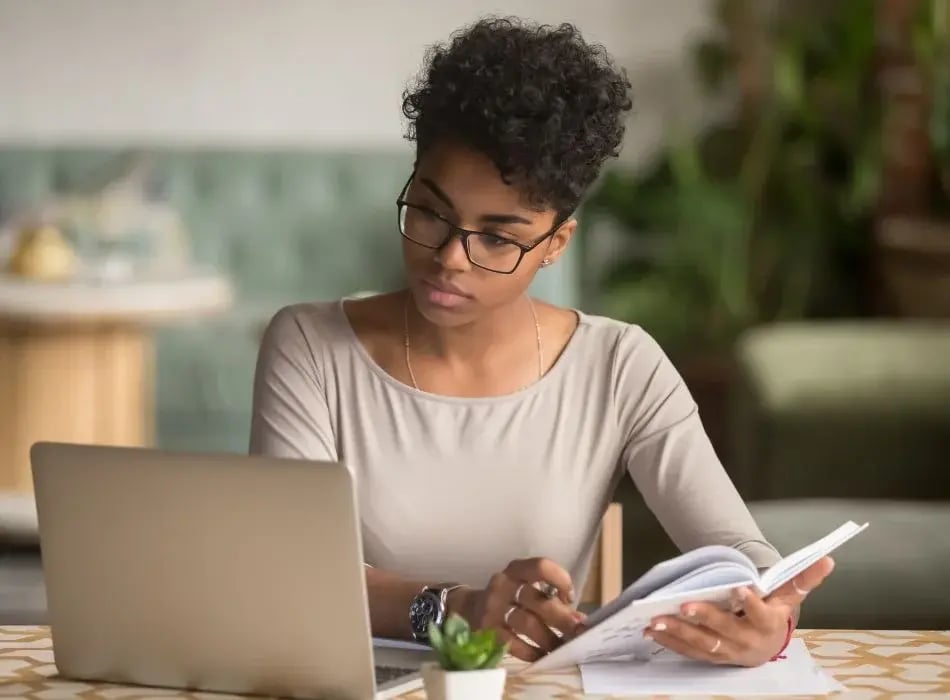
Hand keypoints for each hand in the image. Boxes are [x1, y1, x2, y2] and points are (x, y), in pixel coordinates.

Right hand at [451, 558, 586, 661]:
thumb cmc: (509, 598)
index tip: (569, 598)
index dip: (560, 580)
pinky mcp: (487, 630)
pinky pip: (513, 643)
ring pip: (527, 624)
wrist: (468, 608)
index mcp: (516, 570)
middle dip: (562, 618)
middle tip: (578, 632)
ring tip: (562, 648)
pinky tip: (541, 656)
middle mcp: (503, 585)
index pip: (541, 567)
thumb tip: (579, 620)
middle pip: (537, 600)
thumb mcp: (525, 588)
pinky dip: (531, 652)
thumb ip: (550, 598)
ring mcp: (493, 608)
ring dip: (549, 638)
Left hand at [644, 556, 834, 666]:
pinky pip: (688, 651)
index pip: (761, 613)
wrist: (767, 646)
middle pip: (725, 630)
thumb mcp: (789, 596)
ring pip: (702, 644)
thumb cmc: (775, 613)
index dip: (751, 603)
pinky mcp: (710, 656)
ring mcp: (727, 652)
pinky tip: (652, 630)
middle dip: (704, 618)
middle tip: (684, 605)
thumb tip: (828, 559)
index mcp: (769, 624)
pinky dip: (670, 641)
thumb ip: (804, 578)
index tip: (740, 589)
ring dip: (679, 632)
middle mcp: (747, 642)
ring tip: (657, 620)